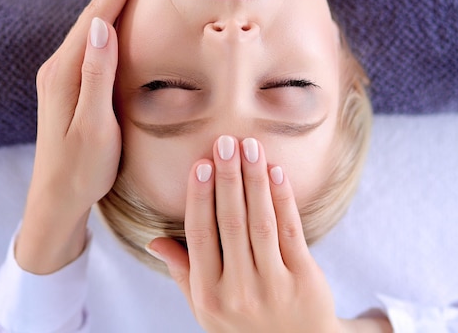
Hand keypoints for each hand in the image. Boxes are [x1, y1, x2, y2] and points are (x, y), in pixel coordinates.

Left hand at [15, 0, 145, 273]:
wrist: (55, 199)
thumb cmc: (81, 169)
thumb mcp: (94, 127)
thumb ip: (97, 76)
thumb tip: (102, 26)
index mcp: (66, 74)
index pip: (98, 17)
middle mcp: (59, 67)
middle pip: (94, 13)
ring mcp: (61, 75)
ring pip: (92, 26)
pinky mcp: (68, 85)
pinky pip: (90, 43)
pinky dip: (107, 20)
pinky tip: (117, 16)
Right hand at [149, 136, 340, 332]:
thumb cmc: (244, 324)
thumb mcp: (206, 308)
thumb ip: (183, 272)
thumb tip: (153, 242)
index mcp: (209, 294)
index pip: (200, 236)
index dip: (199, 198)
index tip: (200, 164)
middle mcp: (239, 290)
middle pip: (231, 223)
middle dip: (227, 178)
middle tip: (224, 142)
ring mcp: (274, 285)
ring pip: (261, 222)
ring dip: (254, 180)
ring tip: (249, 147)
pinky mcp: (304, 278)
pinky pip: (291, 231)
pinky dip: (283, 198)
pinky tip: (276, 171)